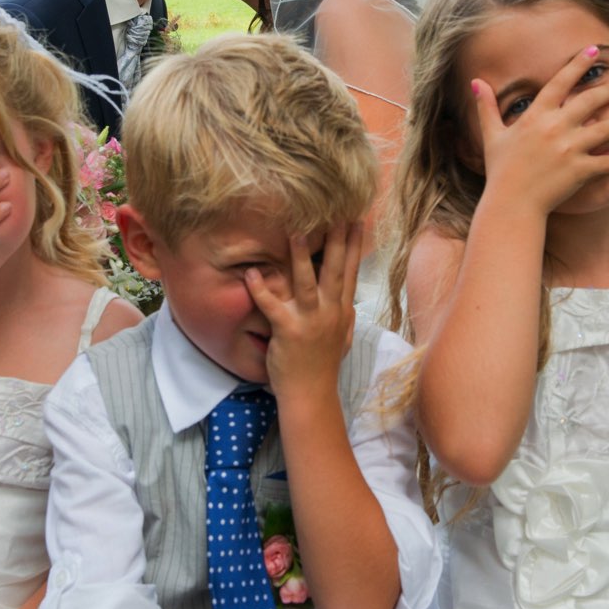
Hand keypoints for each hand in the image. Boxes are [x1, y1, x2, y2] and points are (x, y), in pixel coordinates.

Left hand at [247, 221, 363, 403]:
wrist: (311, 395)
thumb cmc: (323, 367)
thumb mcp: (341, 338)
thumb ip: (343, 315)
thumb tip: (347, 298)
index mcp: (342, 311)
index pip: (350, 272)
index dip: (354, 245)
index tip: (356, 221)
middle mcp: (330, 312)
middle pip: (335, 270)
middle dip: (336, 240)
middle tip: (337, 212)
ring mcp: (310, 321)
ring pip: (307, 283)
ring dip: (300, 257)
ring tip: (296, 231)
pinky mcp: (288, 331)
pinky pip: (272, 306)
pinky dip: (261, 289)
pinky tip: (251, 273)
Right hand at [471, 47, 608, 216]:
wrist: (511, 203)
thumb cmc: (500, 170)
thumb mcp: (492, 136)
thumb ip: (487, 107)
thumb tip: (475, 82)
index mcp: (536, 116)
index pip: (560, 82)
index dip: (579, 64)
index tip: (594, 51)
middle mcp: (555, 127)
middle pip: (589, 101)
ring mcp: (569, 149)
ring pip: (604, 129)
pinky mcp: (579, 170)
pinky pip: (605, 161)